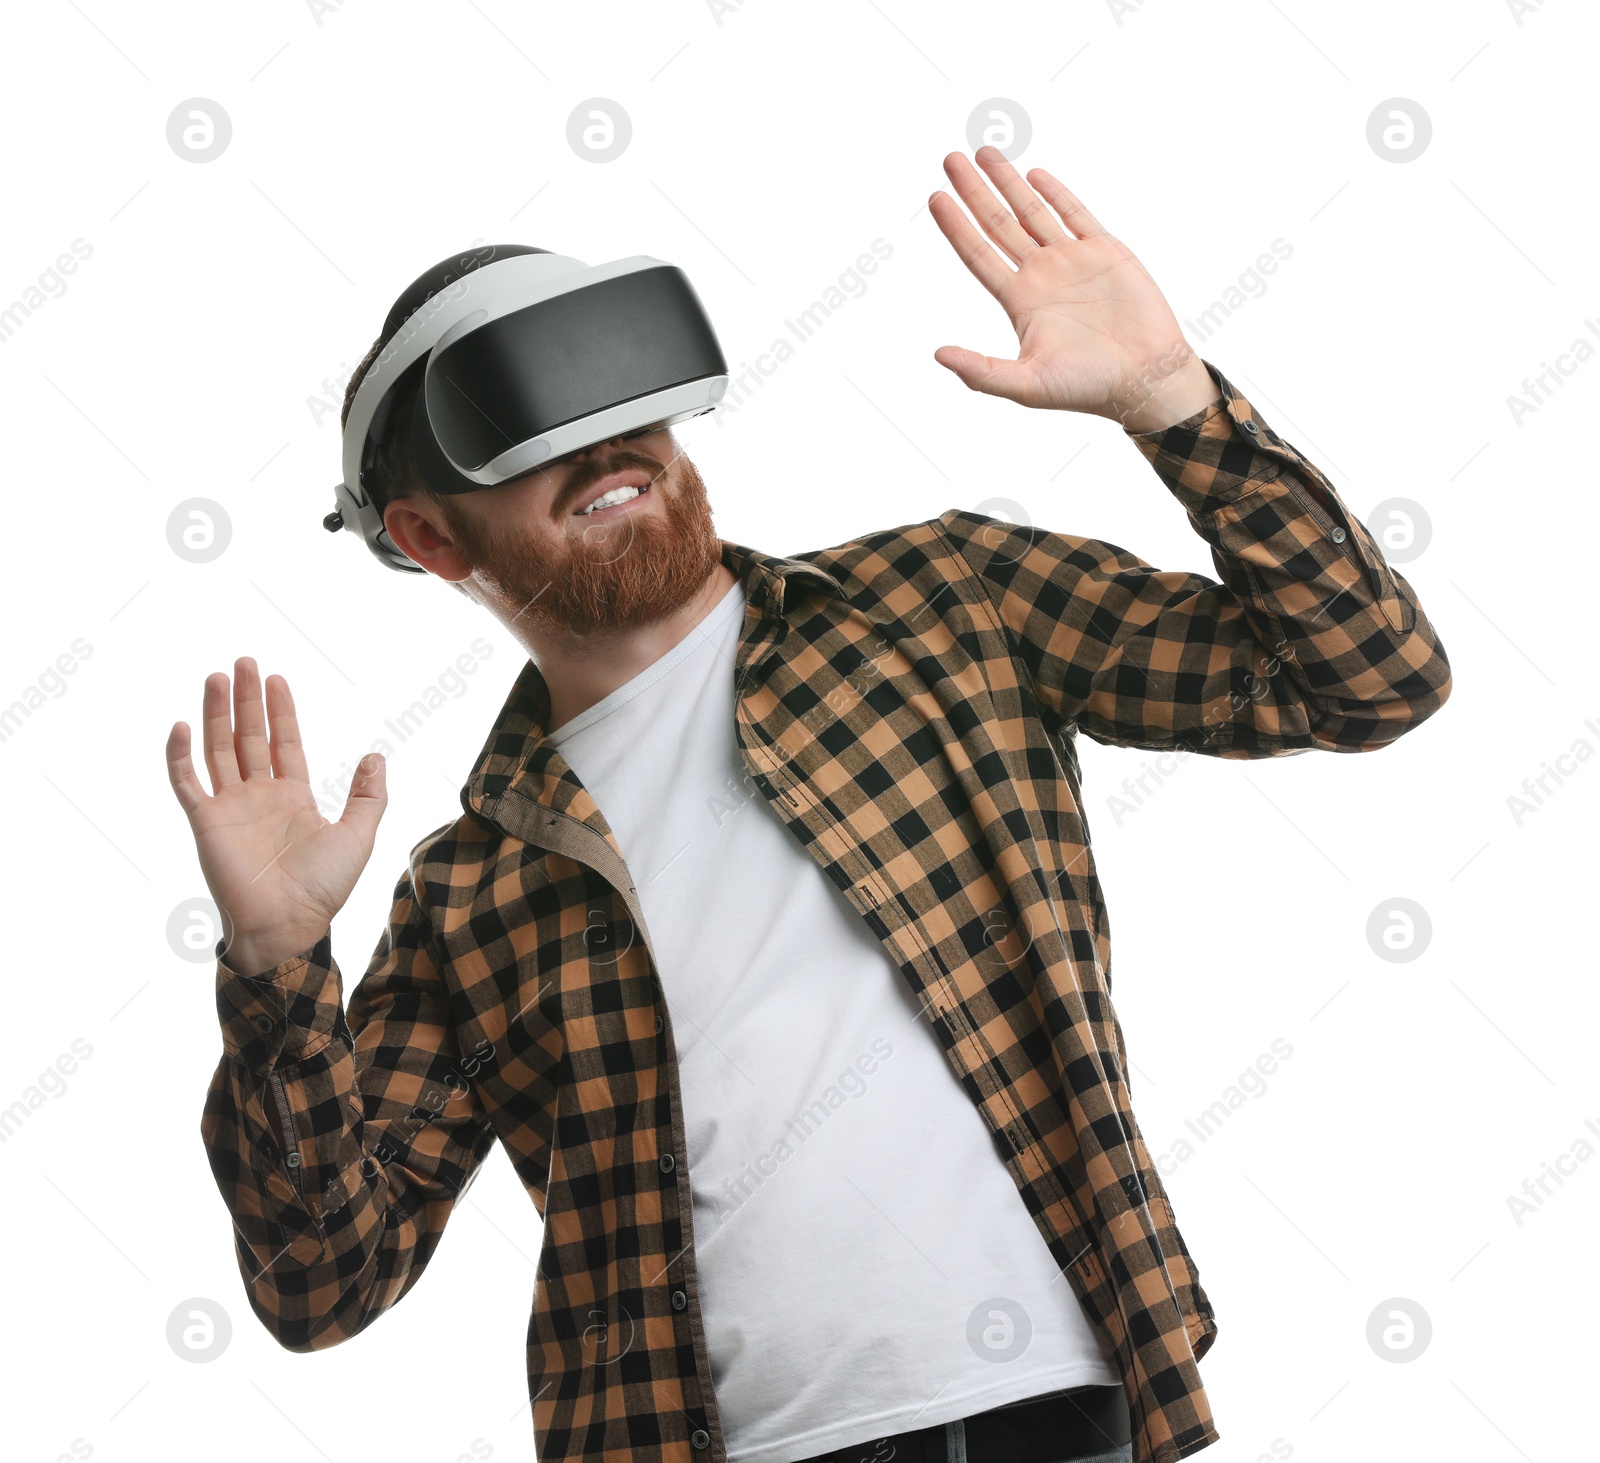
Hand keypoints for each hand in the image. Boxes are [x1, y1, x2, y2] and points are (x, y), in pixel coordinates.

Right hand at [166, 657, 386, 971]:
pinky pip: (187, 783)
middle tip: (243, 662)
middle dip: (246, 700)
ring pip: (218, 749)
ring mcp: (230, 807)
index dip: (281, 711)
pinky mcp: (205, 822)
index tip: (276, 678)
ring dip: (214, 713)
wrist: (289, 923)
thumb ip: (369, 795)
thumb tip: (376, 755)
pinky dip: (180, 755)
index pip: (284, 742)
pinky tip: (182, 724)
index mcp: (293, 797)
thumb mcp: (359, 835)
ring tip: (216, 677)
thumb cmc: (324, 887)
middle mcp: (259, 796)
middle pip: (249, 736)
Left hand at [927, 146, 1220, 432]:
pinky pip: (1076, 214)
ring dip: (1008, 182)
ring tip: (984, 153)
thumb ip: (981, 371)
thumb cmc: (1087, 388)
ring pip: (1032, 212)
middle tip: (950, 159)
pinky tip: (1034, 175)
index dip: (956, 227)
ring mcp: (1073, 260)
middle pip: (998, 224)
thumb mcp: (1026, 386)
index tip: (935, 197)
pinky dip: (1055, 193)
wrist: (1146, 378)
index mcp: (1020, 302)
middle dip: (973, 191)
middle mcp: (1041, 276)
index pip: (978, 255)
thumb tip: (938, 355)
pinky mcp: (1106, 251)